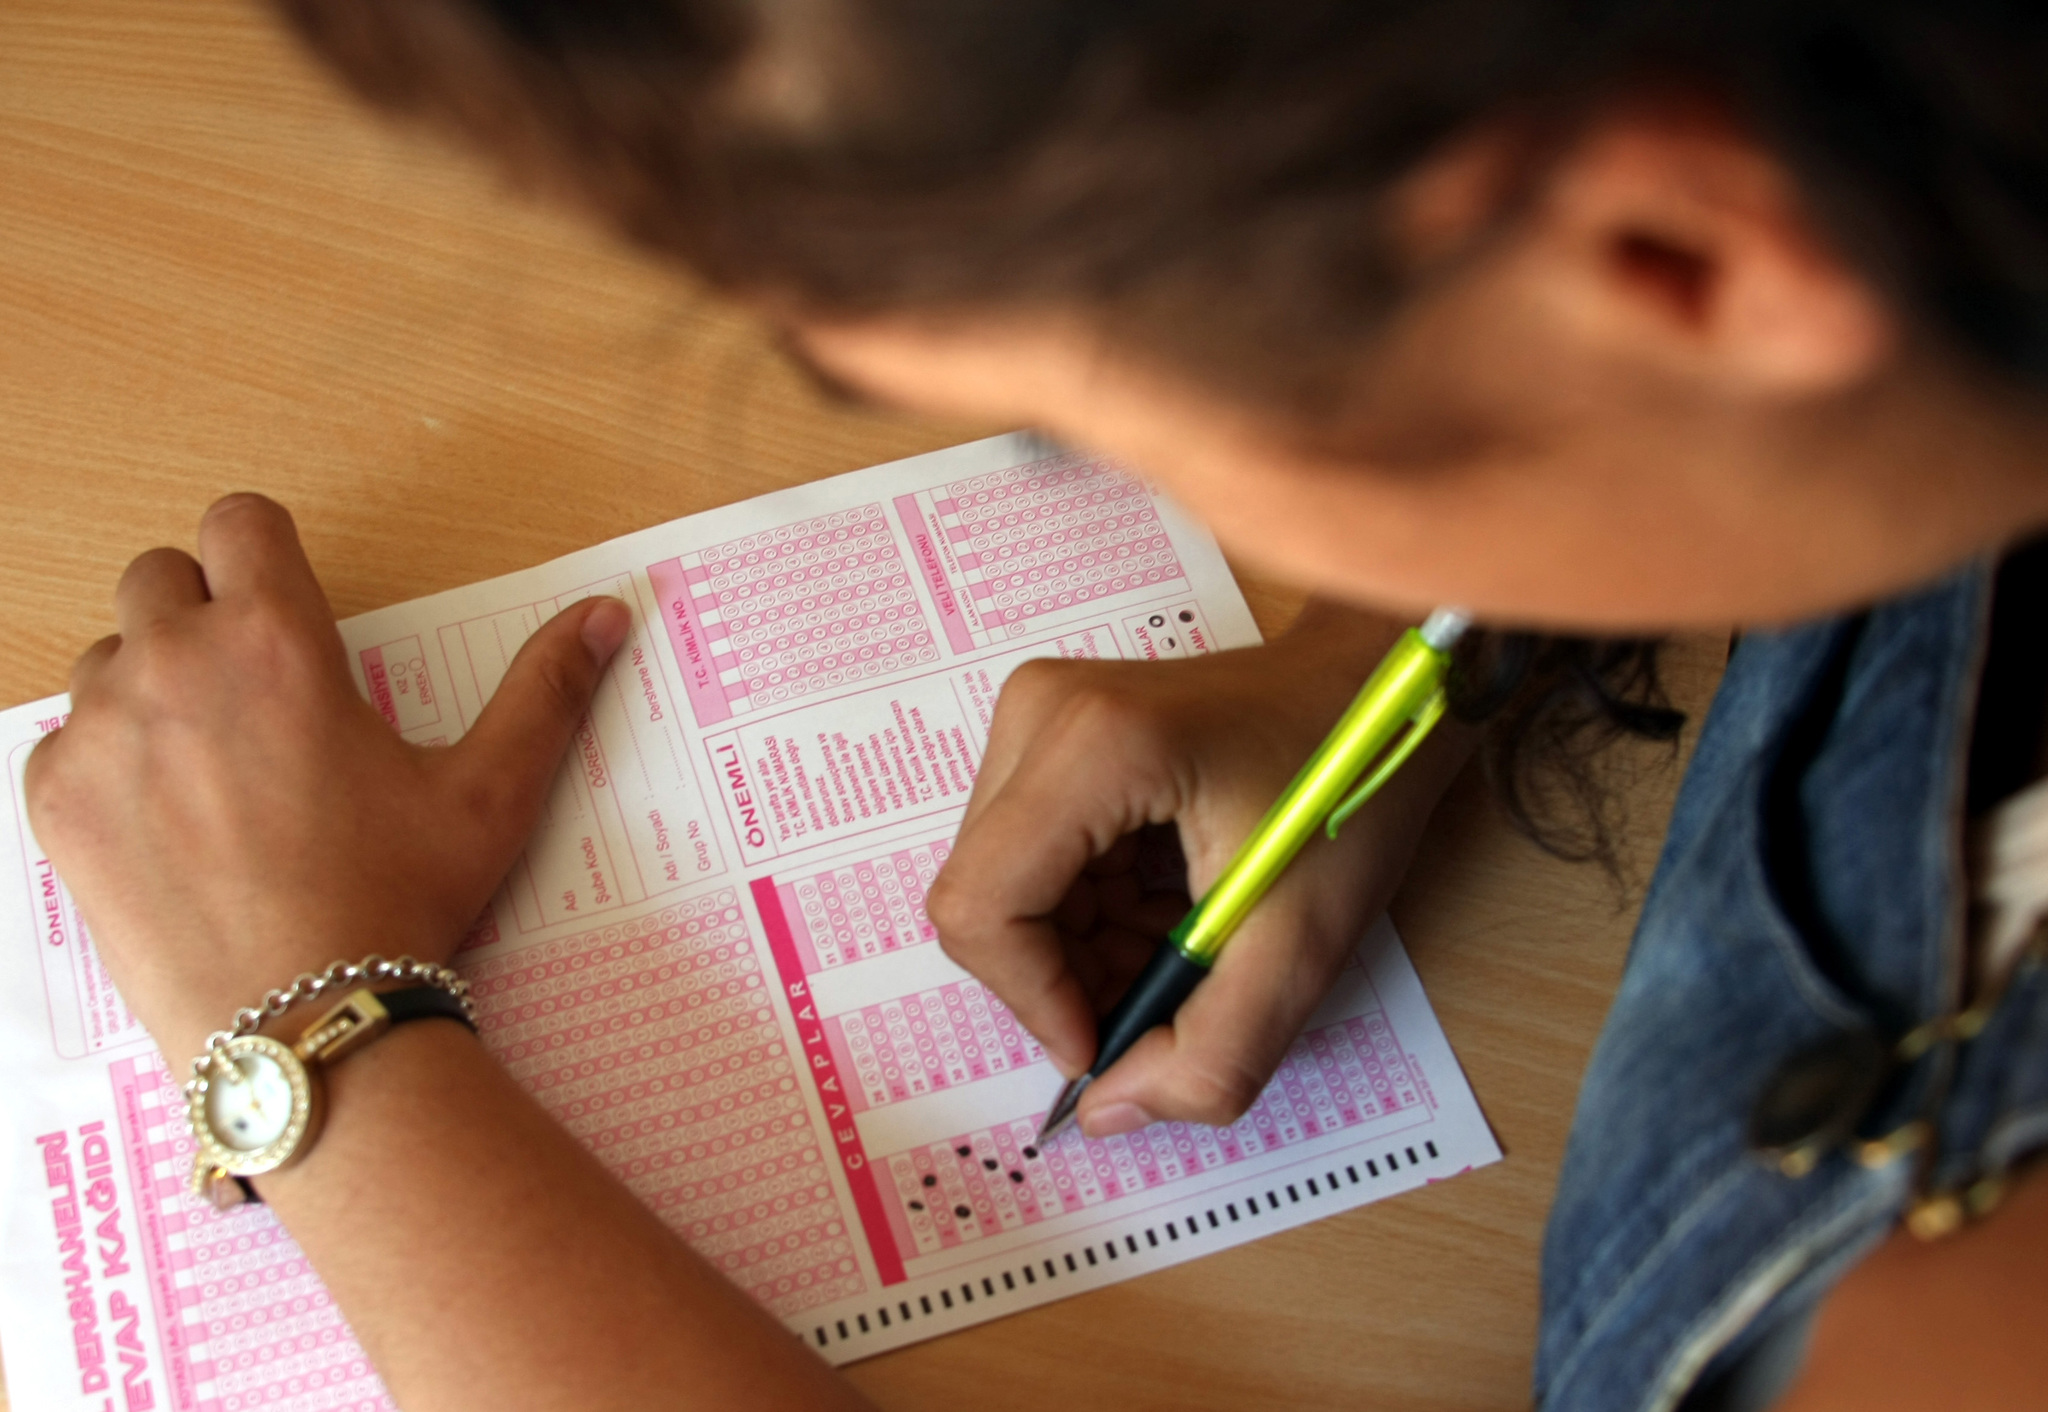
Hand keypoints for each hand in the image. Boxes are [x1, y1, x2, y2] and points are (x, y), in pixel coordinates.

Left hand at [23, 494, 629, 1064]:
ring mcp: (101, 733)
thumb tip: (609, 612)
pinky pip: (64, 742)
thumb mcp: (489, 792)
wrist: (302, 1019)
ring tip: (215, 766)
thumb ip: (547, 688)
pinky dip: (106, 765)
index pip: (238, 520)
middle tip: (255, 691)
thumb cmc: (400, 898)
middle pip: (158, 576)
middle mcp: (173, 664)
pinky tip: (170, 823)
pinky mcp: (57, 802)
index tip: (287, 605)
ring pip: (106, 659)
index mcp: (276, 641)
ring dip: (151, 687)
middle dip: (202, 613)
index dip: (265, 552)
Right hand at [926, 602, 1470, 1137]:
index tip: (1106, 1041)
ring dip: (1083, 950)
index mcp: (1096, 746)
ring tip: (1183, 944)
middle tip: (1168, 993)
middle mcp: (1043, 713)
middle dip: (1067, 978)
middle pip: (988, 902)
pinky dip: (1090, 913)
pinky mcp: (1049, 731)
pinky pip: (1030, 861)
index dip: (1035, 1000)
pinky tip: (1166, 907)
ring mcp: (1039, 715)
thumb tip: (1110, 1107)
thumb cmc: (1353, 782)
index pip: (984, 907)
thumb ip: (1213, 1055)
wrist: (1375, 686)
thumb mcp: (1304, 945)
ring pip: (1005, 890)